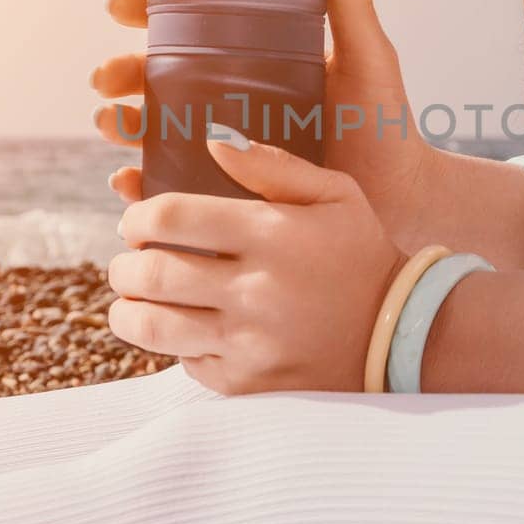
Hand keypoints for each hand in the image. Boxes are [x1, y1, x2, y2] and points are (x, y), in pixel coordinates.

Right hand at [91, 0, 438, 239]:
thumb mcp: (366, 56)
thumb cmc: (386, 126)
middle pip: (158, 78)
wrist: (403, 200)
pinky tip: (128, 179)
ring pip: (155, 130)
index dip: (149, 12)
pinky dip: (142, 183)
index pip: (191, 27)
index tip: (124, 4)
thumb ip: (350, 0)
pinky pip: (172, 187)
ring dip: (122, 124)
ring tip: (112, 123)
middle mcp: (233, 102)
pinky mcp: (227, 195)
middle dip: (122, 74)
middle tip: (107, 78)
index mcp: (256, 60)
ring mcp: (226, 150)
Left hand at [106, 127, 406, 393]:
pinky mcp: (248, 383)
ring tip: (131, 298)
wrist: (399, 334)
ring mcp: (250, 342)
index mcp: (272, 235)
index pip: (171, 216)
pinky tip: (186, 327)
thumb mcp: (335, 193)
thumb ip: (273, 164)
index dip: (137, 215)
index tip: (135, 220)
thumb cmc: (359, 254)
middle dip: (125, 263)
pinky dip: (174, 344)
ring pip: (154, 324)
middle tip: (128, 260)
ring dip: (127, 309)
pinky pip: (186, 361)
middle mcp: (256, 290)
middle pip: (151, 272)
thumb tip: (213, 140)